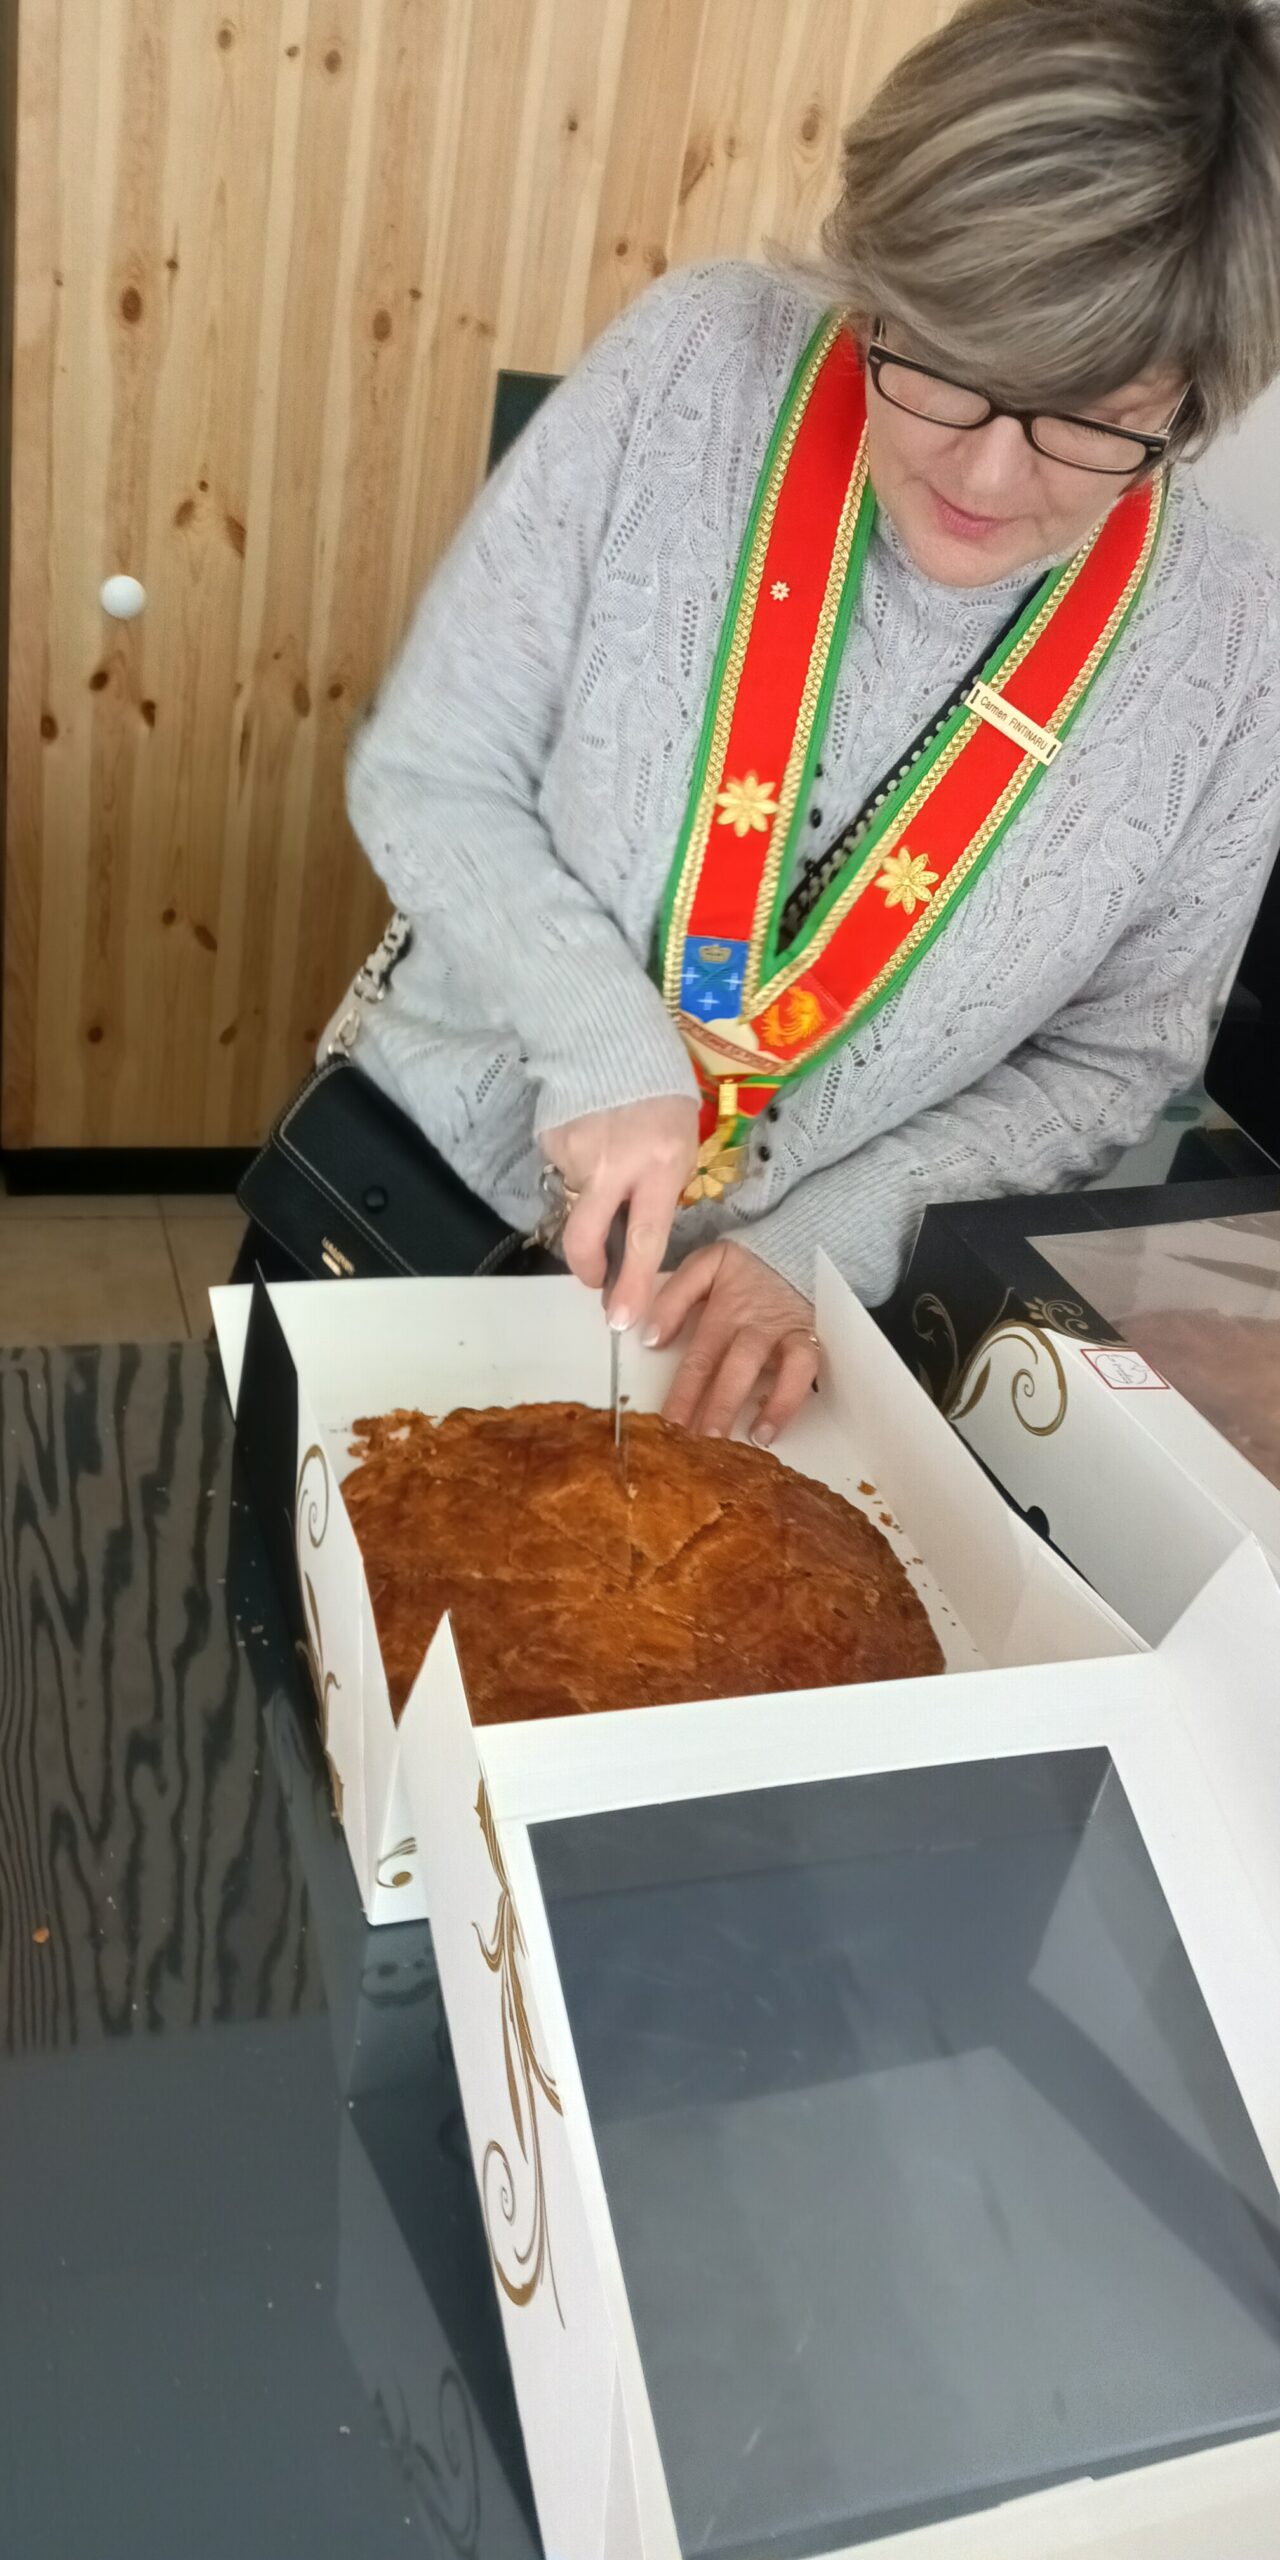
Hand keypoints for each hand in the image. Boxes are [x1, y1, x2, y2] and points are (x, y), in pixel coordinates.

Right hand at [540, 1097, 698, 1331]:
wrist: (612, 1041)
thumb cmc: (661, 1096)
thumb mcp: (678, 1144)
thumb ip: (658, 1189)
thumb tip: (633, 1235)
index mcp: (659, 1165)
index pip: (645, 1239)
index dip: (631, 1284)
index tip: (620, 1318)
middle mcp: (613, 1165)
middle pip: (585, 1239)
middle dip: (588, 1270)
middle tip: (596, 1277)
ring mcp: (576, 1155)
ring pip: (576, 1203)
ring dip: (590, 1195)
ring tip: (608, 1156)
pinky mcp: (550, 1143)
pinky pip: (562, 1173)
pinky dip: (576, 1166)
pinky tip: (590, 1138)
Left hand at [644, 1241, 817, 1443]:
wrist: (800, 1249)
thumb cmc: (747, 1267)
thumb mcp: (706, 1265)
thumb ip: (675, 1297)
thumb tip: (651, 1338)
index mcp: (722, 1308)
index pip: (698, 1356)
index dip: (681, 1392)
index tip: (665, 1425)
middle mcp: (751, 1324)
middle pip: (727, 1366)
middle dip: (709, 1406)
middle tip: (693, 1443)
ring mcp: (782, 1333)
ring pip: (765, 1368)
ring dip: (746, 1404)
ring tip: (733, 1441)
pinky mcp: (809, 1340)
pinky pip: (803, 1372)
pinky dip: (787, 1402)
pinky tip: (768, 1432)